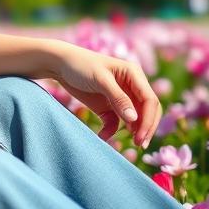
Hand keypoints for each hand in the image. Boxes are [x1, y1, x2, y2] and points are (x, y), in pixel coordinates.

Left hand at [46, 42, 161, 148]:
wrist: (58, 64)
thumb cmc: (80, 65)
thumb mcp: (100, 79)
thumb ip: (118, 98)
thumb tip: (134, 120)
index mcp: (134, 74)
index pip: (149, 100)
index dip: (148, 120)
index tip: (140, 136)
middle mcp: (131, 86)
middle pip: (147, 111)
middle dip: (145, 127)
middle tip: (139, 144)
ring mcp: (120, 97)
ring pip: (134, 119)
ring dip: (133, 132)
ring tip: (129, 143)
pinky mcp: (108, 107)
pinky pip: (116, 123)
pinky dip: (112, 131)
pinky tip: (103, 136)